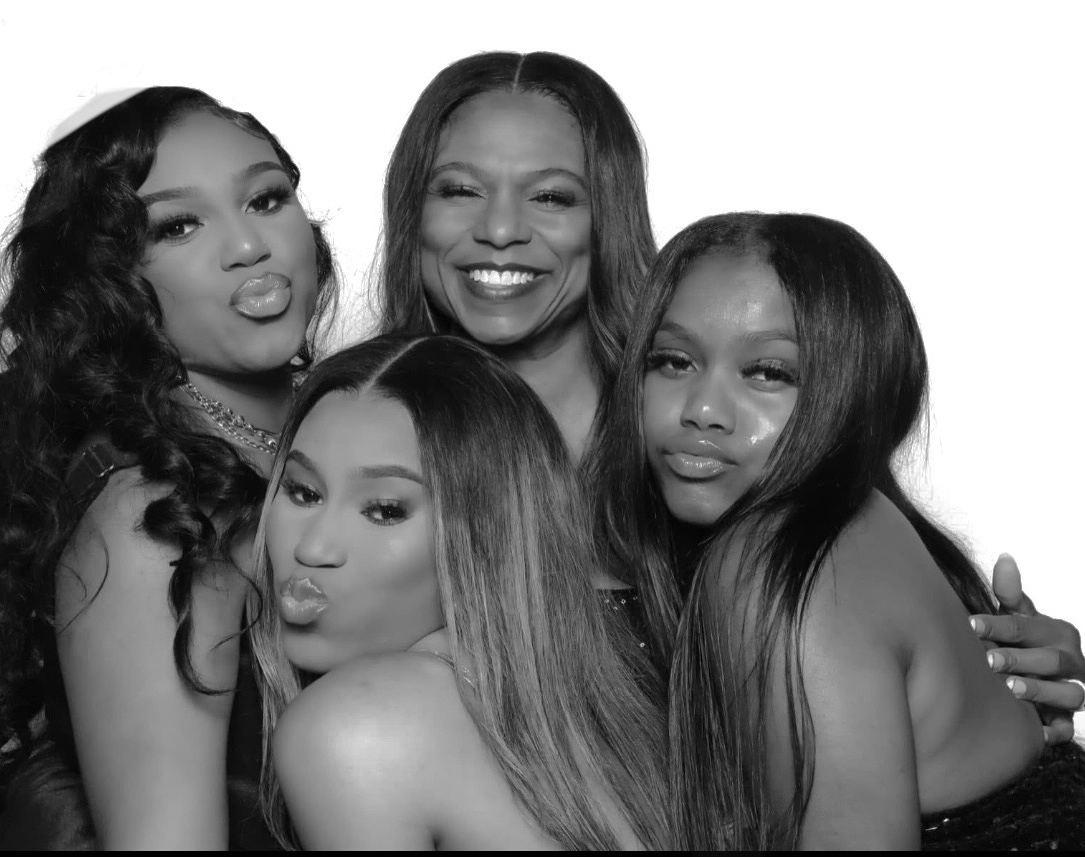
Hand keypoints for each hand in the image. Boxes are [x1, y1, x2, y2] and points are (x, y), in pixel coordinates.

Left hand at [970, 554, 1084, 744]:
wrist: (1049, 674)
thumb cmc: (1027, 641)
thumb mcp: (1021, 617)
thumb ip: (1010, 594)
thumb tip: (1004, 556)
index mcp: (1056, 632)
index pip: (1026, 626)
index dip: (998, 626)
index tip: (970, 625)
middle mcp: (1070, 660)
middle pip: (1050, 660)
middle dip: (1020, 659)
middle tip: (990, 660)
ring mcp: (1073, 690)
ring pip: (1067, 693)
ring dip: (1040, 690)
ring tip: (1011, 687)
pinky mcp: (1069, 717)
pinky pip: (1068, 727)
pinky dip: (1056, 729)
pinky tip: (1038, 731)